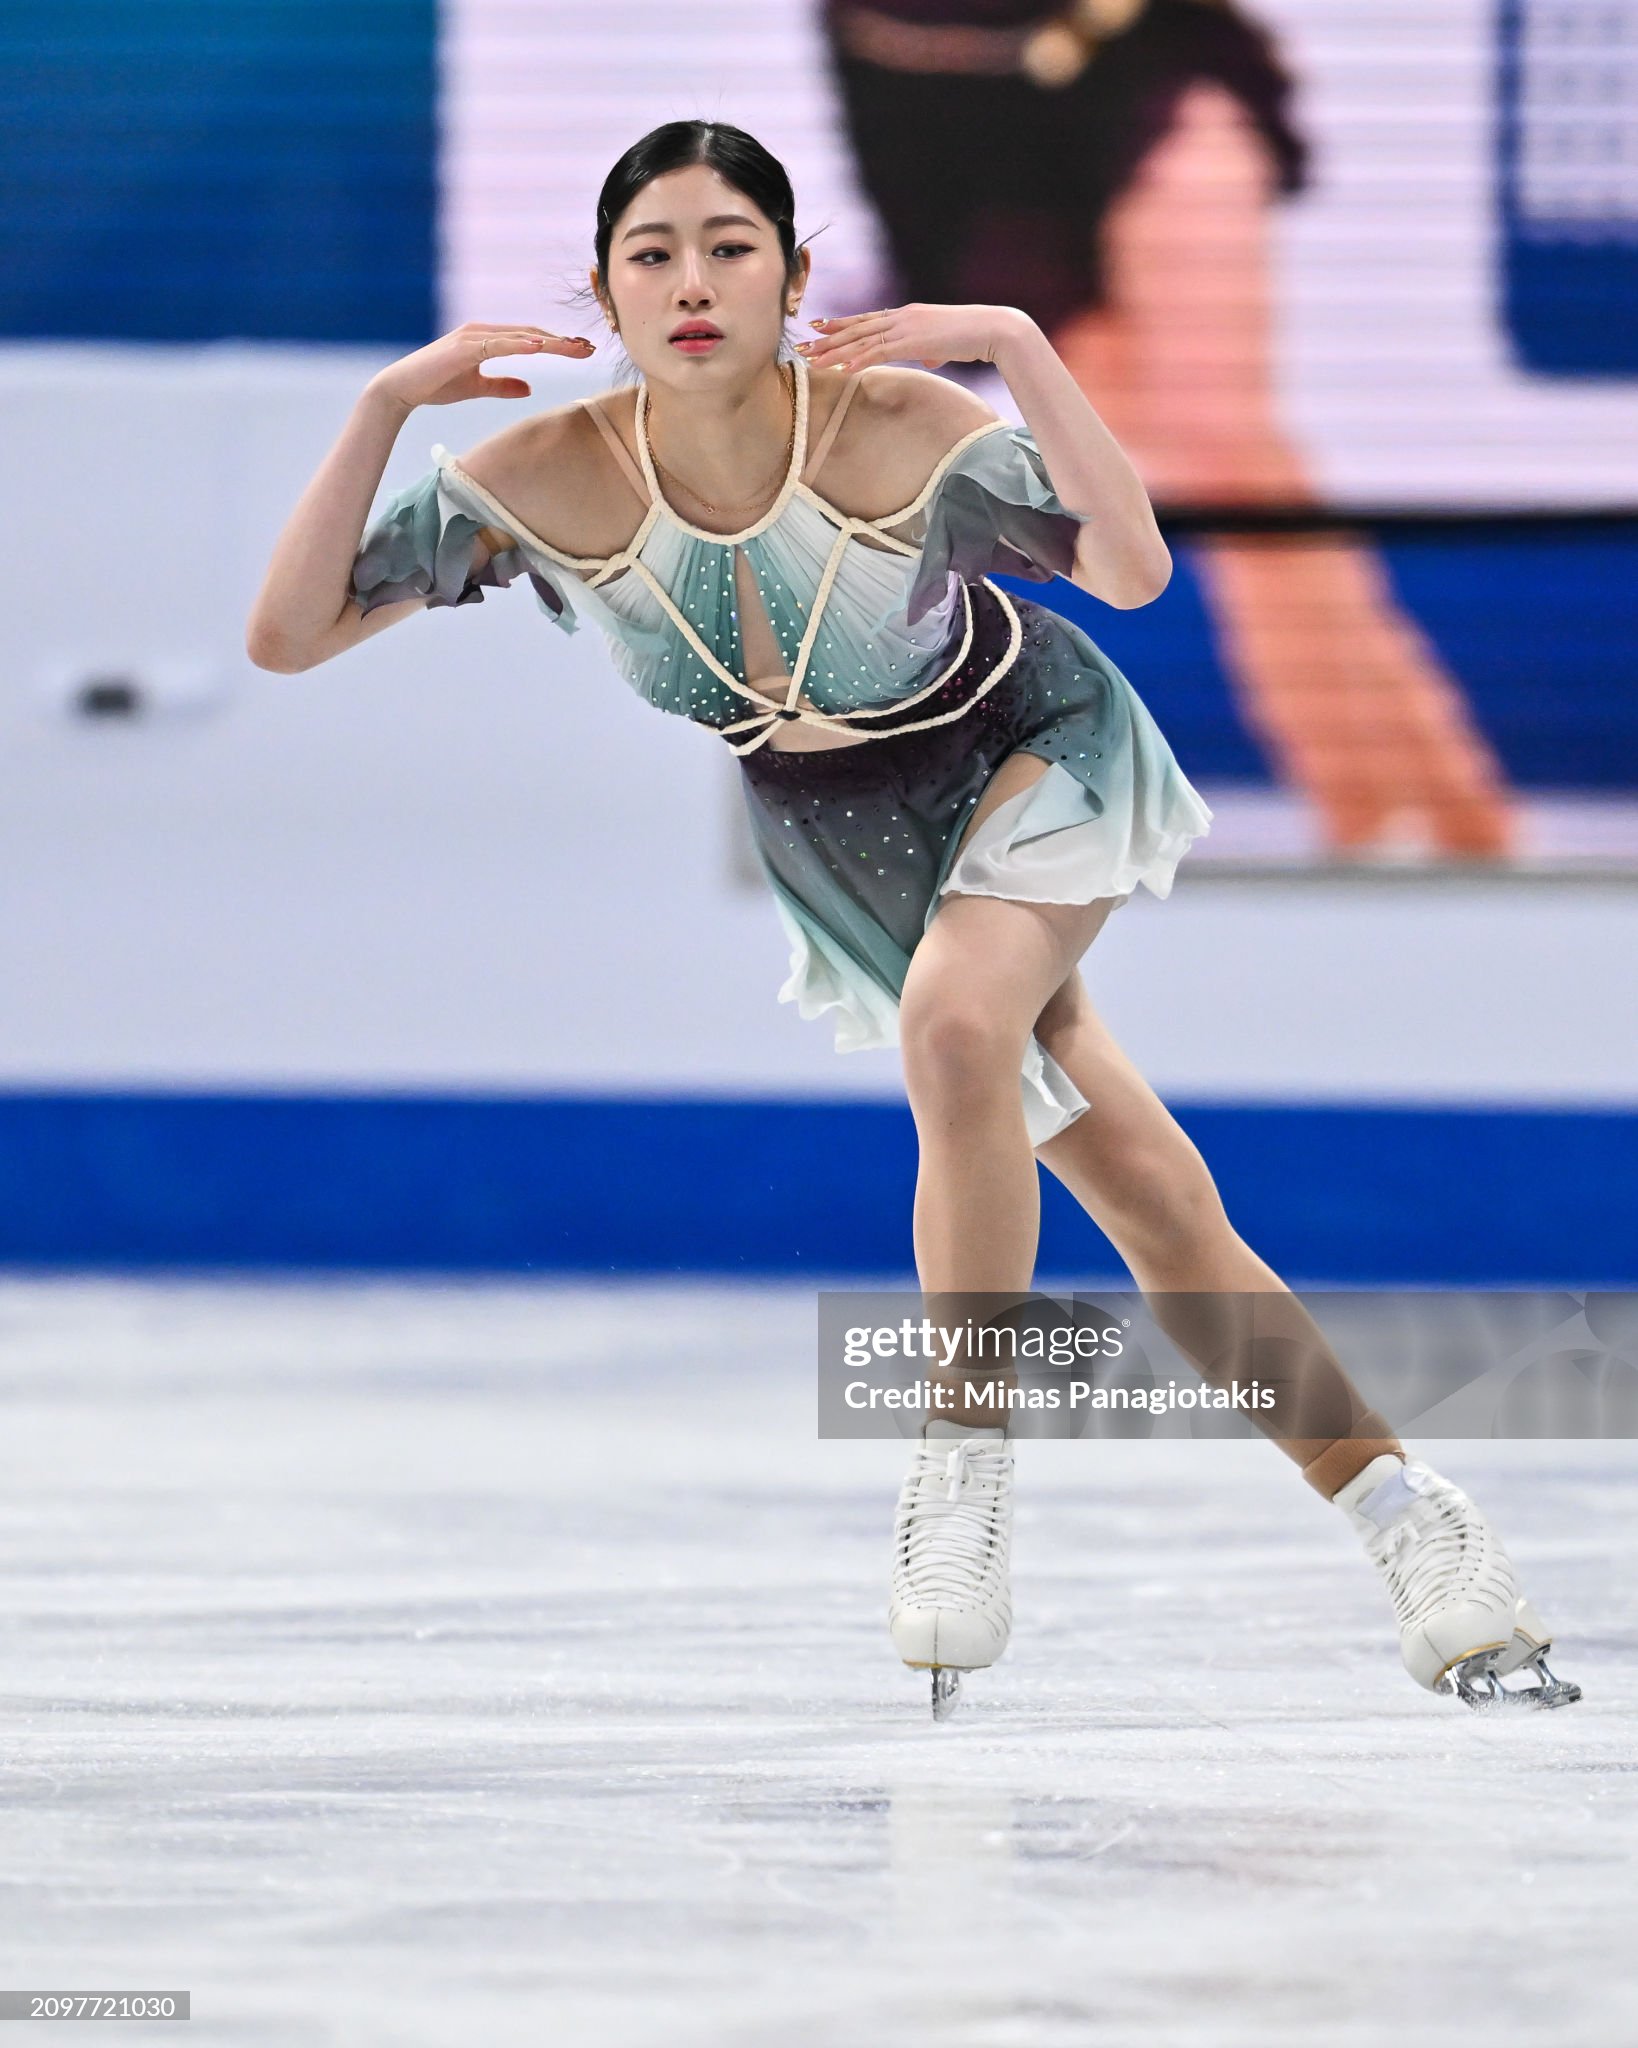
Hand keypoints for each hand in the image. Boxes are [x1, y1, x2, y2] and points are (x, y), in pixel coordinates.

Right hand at [365, 322, 595, 411]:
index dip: (557, 344)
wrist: (402, 389)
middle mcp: (482, 332)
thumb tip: (530, 389)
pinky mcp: (462, 348)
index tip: (582, 351)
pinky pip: (496, 345)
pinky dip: (519, 345)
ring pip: (519, 337)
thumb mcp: (478, 388)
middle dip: (561, 342)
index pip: (530, 339)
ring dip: (548, 342)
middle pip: (531, 334)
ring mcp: (472, 337)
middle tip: (589, 349)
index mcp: (488, 339)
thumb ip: (503, 386)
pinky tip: (539, 348)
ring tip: (574, 348)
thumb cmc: (437, 385)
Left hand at [795, 303, 1028, 373]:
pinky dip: (859, 360)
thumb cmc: (973, 337)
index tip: (819, 327)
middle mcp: (901, 317)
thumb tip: (929, 358)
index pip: (867, 319)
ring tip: (813, 361)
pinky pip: (879, 352)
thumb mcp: (946, 344)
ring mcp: (906, 327)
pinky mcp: (913, 341)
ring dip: (835, 352)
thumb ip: (932, 350)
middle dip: (828, 339)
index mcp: (907, 316)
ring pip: (862, 340)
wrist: (992, 329)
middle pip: (857, 328)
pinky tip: (843, 368)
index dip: (842, 324)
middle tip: (804, 346)